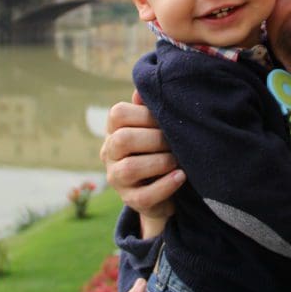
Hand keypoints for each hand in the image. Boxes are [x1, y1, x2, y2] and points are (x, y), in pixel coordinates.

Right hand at [100, 91, 184, 222]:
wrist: (164, 188)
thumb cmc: (160, 148)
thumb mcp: (155, 127)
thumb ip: (149, 109)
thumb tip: (141, 90)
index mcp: (114, 130)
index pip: (118, 113)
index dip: (145, 114)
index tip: (166, 118)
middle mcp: (109, 154)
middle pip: (122, 139)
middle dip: (154, 138)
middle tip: (174, 142)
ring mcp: (117, 179)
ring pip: (130, 168)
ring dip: (160, 161)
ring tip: (177, 160)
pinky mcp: (131, 201)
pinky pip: (145, 196)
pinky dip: (166, 185)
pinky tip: (181, 176)